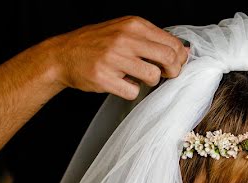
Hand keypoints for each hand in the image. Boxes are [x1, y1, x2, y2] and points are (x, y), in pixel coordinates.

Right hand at [50, 16, 188, 99]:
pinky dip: (130, 91)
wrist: (63, 54)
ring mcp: (114, 58)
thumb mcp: (125, 31)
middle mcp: (125, 38)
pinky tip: (120, 83)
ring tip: (136, 76)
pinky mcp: (104, 77)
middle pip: (168, 58)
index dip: (179, 59)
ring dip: (149, 82)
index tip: (172, 65)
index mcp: (133, 25)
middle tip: (163, 76)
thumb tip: (184, 51)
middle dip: (172, 72)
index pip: (173, 43)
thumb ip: (152, 39)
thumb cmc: (98, 44)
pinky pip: (133, 92)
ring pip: (153, 77)